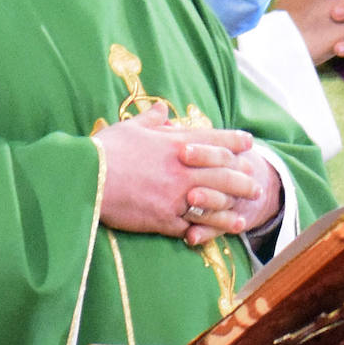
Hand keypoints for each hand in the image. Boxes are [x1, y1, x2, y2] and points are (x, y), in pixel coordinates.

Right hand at [95, 105, 281, 245]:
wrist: (87, 178)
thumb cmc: (106, 150)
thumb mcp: (130, 127)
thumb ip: (151, 120)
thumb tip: (162, 109)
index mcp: (175, 143)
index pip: (213, 140)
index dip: (234, 141)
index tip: (249, 142)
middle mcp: (182, 169)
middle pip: (223, 175)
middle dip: (243, 181)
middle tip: (256, 187)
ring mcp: (175, 195)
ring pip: (213, 203)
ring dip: (232, 210)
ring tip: (245, 216)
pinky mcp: (164, 219)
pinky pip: (193, 226)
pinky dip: (207, 231)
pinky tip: (218, 235)